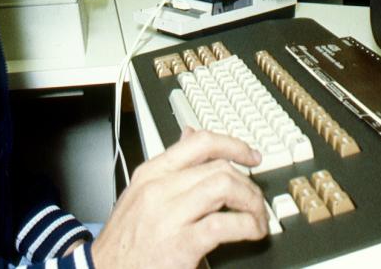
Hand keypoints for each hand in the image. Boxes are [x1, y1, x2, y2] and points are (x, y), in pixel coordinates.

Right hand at [91, 128, 267, 268]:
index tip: (251, 155)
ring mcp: (169, 215)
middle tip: (256, 200)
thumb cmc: (124, 239)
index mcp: (151, 173)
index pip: (200, 142)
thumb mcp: (140, 193)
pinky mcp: (180, 244)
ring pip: (225, 186)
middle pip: (219, 167)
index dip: (234, 145)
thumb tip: (189, 136)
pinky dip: (247, 226)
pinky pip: (224, 224)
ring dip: (251, 202)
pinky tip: (251, 232)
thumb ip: (169, 166)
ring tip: (256, 217)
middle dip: (248, 183)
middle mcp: (159, 189)